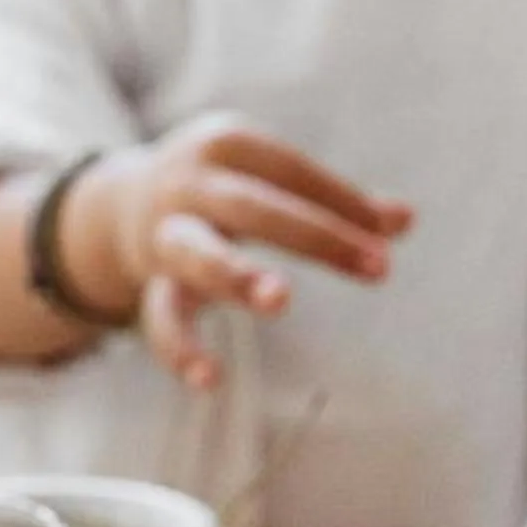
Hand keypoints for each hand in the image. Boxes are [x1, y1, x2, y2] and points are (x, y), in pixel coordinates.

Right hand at [68, 115, 411, 388]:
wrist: (118, 208)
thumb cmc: (224, 190)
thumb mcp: (270, 180)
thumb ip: (333, 202)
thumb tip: (407, 220)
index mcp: (227, 145)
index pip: (292, 171)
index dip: (342, 202)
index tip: (388, 235)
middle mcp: (191, 187)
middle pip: (253, 206)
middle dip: (316, 236)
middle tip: (381, 268)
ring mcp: (166, 237)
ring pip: (197, 254)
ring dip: (237, 275)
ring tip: (280, 299)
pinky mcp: (152, 286)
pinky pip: (163, 319)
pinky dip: (182, 349)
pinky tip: (211, 381)